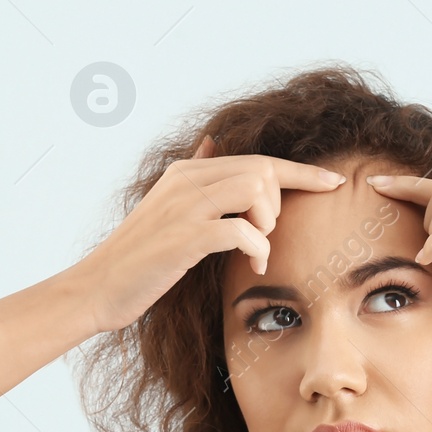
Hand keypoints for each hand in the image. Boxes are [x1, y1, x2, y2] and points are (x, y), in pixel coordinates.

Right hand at [75, 136, 347, 333]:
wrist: (97, 287)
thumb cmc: (138, 256)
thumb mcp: (164, 206)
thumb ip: (194, 175)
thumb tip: (212, 143)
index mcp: (188, 172)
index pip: (257, 160)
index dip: (301, 171)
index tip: (334, 183)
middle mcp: (187, 180)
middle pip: (263, 169)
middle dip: (279, 204)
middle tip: (264, 236)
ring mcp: (184, 207)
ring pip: (256, 188)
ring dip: (267, 223)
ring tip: (256, 249)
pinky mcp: (184, 237)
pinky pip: (243, 230)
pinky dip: (259, 249)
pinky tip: (254, 267)